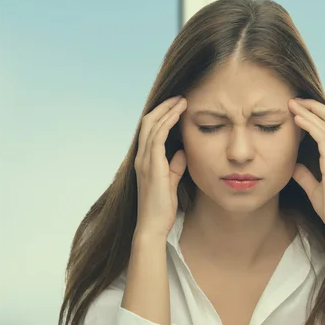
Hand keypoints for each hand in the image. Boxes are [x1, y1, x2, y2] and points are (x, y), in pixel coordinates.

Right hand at [133, 96, 187, 238]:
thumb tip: (182, 151)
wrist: (152, 227)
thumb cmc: (161, 209)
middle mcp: (141, 158)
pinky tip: (177, 115)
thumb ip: (175, 167)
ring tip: (182, 100)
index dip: (162, 115)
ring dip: (168, 111)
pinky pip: (157, 138)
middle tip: (181, 97)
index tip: (178, 106)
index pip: (150, 130)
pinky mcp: (152, 167)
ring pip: (152, 126)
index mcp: (145, 161)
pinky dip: (167, 123)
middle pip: (149, 122)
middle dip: (164, 107)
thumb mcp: (171, 183)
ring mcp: (144, 162)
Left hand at [288, 98, 324, 237]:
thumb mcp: (314, 189)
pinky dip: (310, 125)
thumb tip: (292, 166)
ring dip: (308, 111)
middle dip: (313, 105)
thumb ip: (305, 176)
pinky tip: (297, 118)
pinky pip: (323, 137)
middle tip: (293, 99)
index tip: (297, 108)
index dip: (315, 114)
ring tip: (292, 103)